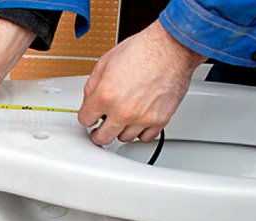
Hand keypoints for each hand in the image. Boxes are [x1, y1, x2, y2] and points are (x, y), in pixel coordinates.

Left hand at [79, 23, 202, 147]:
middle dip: (99, 132)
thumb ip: (93, 85)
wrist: (170, 47)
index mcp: (105, 95)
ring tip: (123, 117)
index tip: (90, 117)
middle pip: (102, 138)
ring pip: (124, 138)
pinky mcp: (158, 121)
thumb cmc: (143, 49)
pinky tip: (139, 120)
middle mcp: (122, 111)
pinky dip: (141, 131)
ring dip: (121, 130)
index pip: (85, 120)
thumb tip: (89, 100)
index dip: (87, 117)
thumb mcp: (107, 60)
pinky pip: (145, 137)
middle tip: (100, 128)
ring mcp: (141, 119)